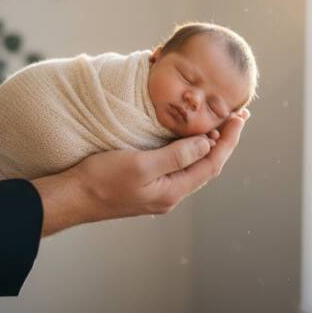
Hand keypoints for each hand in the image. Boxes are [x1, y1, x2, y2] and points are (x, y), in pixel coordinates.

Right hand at [31, 109, 248, 236]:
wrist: (72, 197)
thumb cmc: (101, 180)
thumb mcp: (141, 164)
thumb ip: (176, 155)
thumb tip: (207, 144)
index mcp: (172, 191)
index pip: (212, 164)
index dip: (228, 140)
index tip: (239, 117)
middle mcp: (169, 194)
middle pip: (206, 165)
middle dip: (223, 140)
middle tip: (235, 116)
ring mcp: (158, 191)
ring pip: (192, 165)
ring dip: (207, 144)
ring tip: (218, 123)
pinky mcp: (146, 184)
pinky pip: (177, 165)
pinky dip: (188, 148)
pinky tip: (187, 137)